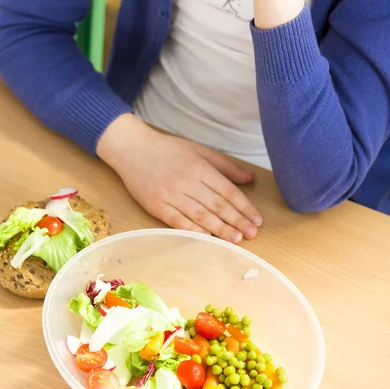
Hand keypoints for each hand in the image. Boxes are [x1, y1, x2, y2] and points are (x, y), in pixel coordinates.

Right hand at [97, 114, 262, 243]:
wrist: (132, 149)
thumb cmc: (168, 149)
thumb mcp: (200, 150)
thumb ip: (225, 166)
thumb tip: (250, 178)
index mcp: (199, 167)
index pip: (227, 190)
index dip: (244, 206)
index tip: (257, 219)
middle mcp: (186, 181)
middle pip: (217, 204)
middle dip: (237, 221)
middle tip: (252, 234)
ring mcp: (170, 194)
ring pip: (200, 215)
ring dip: (220, 230)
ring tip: (236, 239)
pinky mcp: (156, 205)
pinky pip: (177, 221)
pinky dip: (193, 230)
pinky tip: (207, 239)